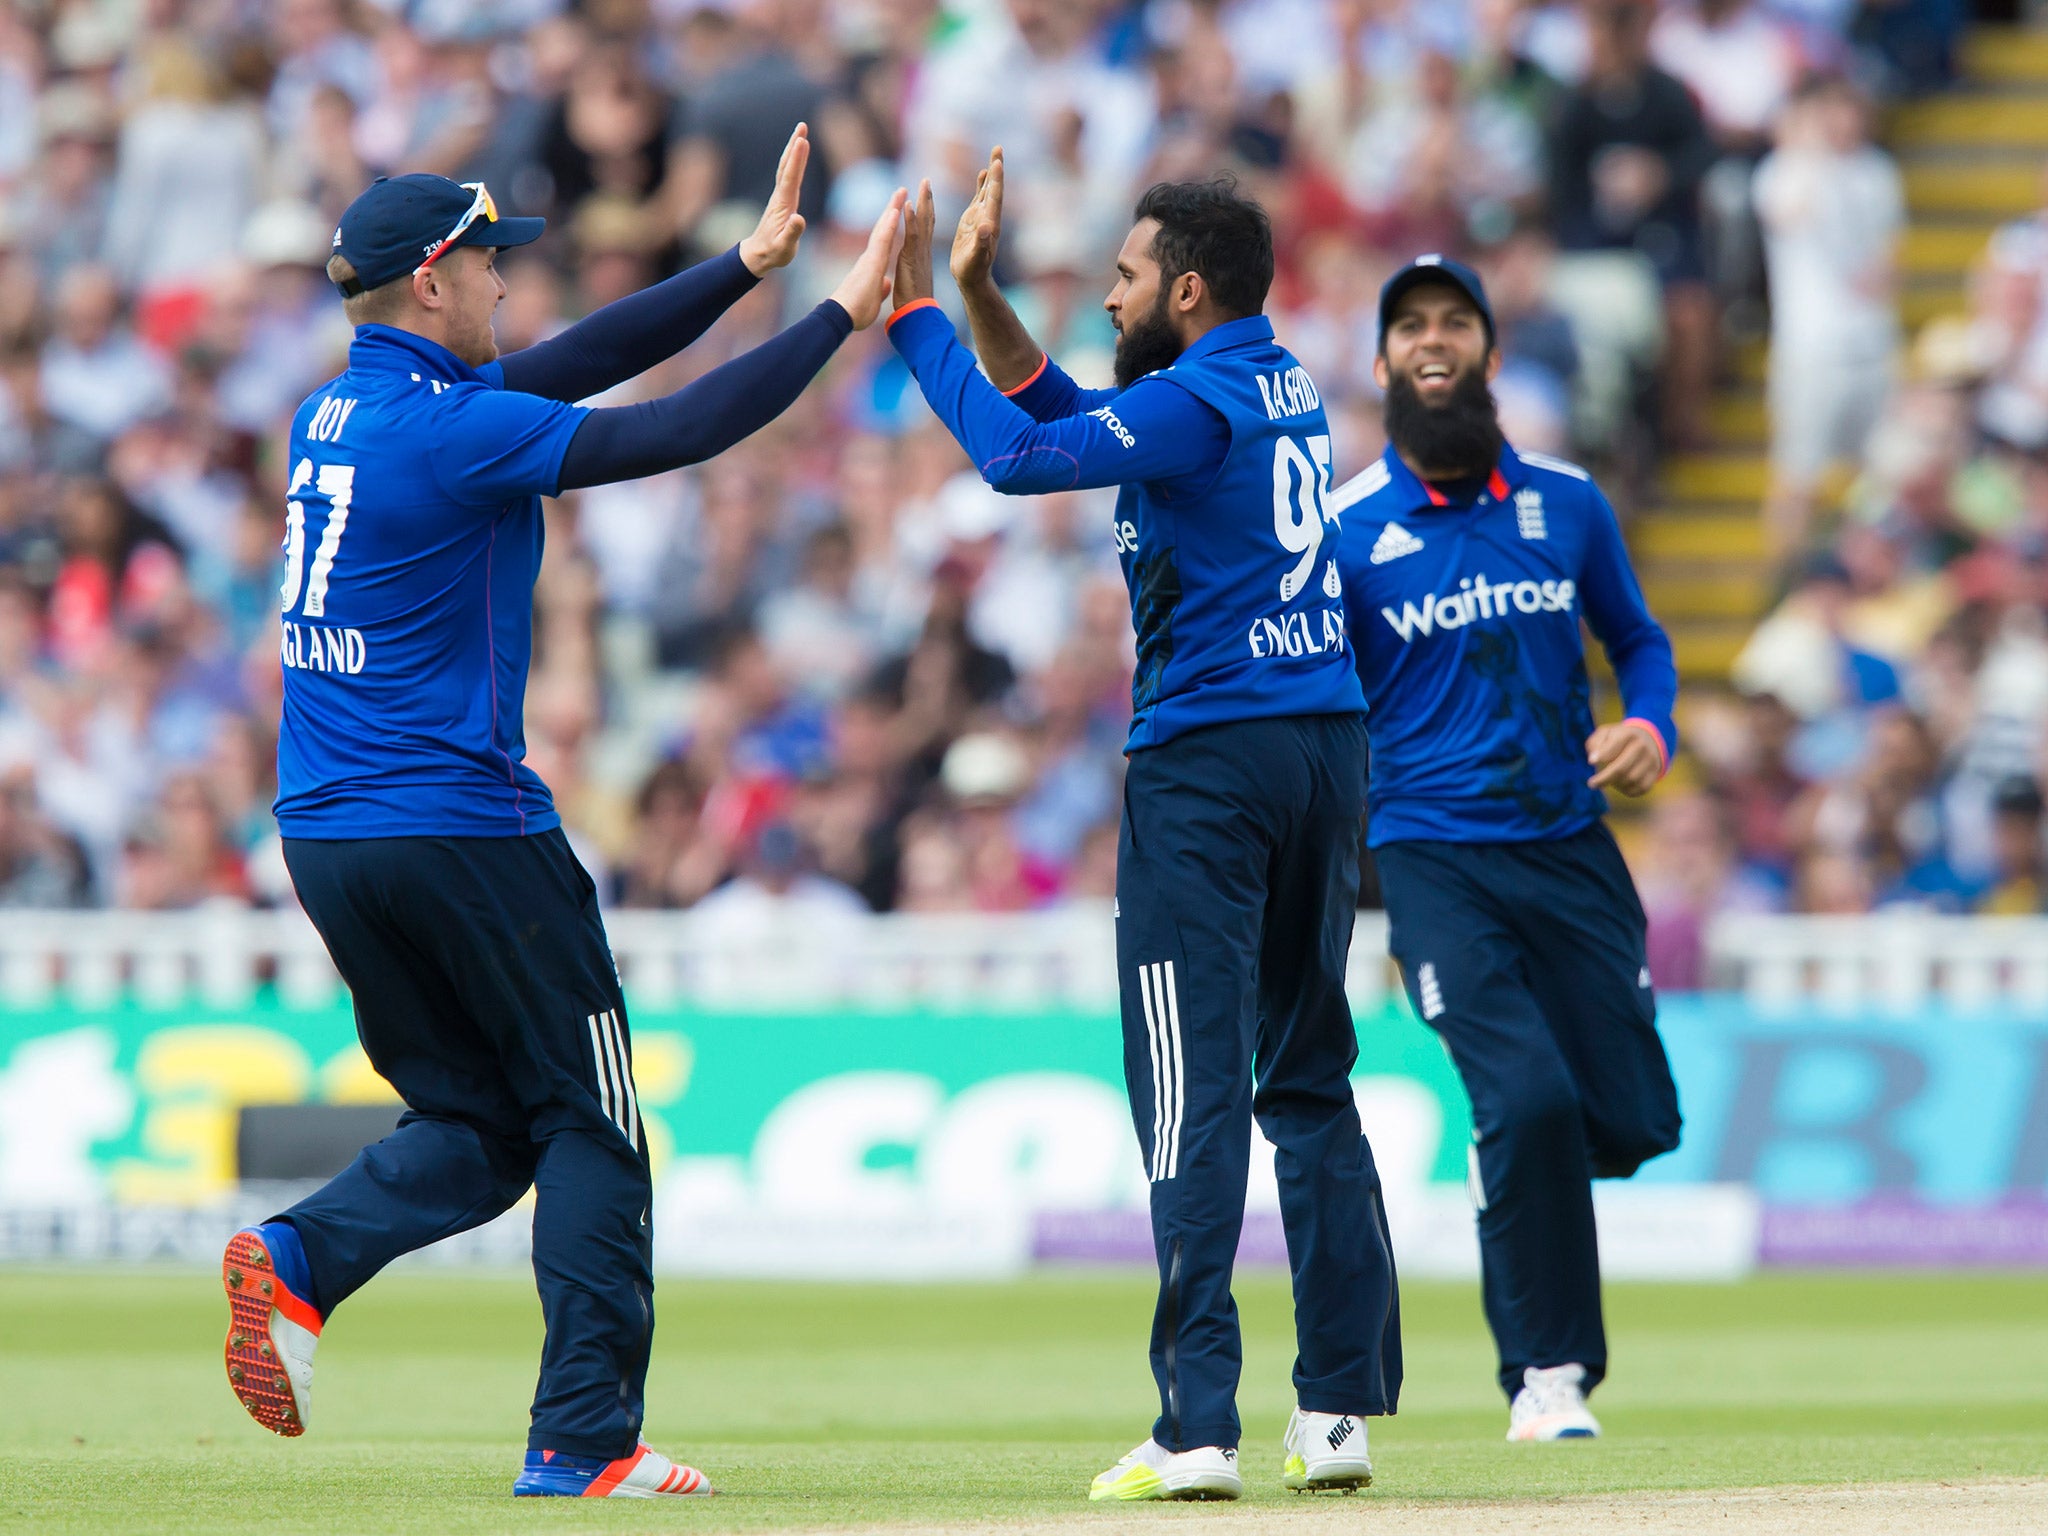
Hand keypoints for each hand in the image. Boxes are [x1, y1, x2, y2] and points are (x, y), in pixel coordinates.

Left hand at [739, 123, 809, 275]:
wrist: (758, 255)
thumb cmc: (773, 253)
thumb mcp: (784, 248)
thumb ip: (792, 233)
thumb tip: (799, 219)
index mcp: (783, 205)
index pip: (790, 178)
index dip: (797, 160)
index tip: (803, 141)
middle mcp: (780, 196)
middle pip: (787, 166)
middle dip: (795, 146)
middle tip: (802, 126)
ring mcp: (780, 196)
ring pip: (786, 168)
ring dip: (793, 149)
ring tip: (801, 133)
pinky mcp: (782, 199)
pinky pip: (788, 175)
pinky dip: (793, 161)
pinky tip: (797, 155)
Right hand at [829, 187, 909, 328]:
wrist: (843, 316)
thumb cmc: (856, 310)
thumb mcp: (874, 297)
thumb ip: (881, 287)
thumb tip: (887, 283)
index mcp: (873, 264)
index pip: (885, 240)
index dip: (891, 225)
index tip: (897, 211)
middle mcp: (870, 256)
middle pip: (883, 228)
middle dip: (892, 209)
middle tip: (901, 191)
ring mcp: (870, 257)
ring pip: (883, 228)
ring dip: (892, 209)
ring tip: (901, 192)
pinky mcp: (871, 262)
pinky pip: (882, 240)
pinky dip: (889, 225)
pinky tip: (895, 211)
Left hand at [892, 178, 936, 309]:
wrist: (916, 316)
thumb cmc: (913, 304)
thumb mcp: (912, 284)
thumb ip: (912, 275)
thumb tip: (910, 273)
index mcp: (920, 256)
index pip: (924, 230)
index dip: (925, 213)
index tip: (925, 197)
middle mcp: (922, 251)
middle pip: (927, 220)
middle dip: (927, 200)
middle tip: (927, 181)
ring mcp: (918, 253)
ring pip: (923, 222)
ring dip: (923, 202)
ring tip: (924, 183)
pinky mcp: (911, 258)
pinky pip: (911, 234)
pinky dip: (911, 219)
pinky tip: (910, 205)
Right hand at [950, 147, 1003, 290]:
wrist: (972, 278)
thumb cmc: (973, 271)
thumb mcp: (976, 258)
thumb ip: (981, 244)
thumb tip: (986, 227)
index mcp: (990, 224)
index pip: (994, 198)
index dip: (996, 180)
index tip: (997, 163)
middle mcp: (988, 217)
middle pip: (994, 188)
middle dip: (996, 168)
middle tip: (998, 148)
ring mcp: (981, 216)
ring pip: (988, 189)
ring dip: (991, 172)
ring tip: (995, 154)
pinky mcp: (973, 219)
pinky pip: (979, 197)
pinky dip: (982, 184)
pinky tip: (983, 173)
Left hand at [1586, 723, 1663, 796]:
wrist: (1646, 740)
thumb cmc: (1617, 739)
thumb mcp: (1604, 734)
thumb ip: (1595, 744)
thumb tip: (1593, 760)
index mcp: (1628, 734)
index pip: (1614, 746)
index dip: (1601, 756)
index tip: (1591, 762)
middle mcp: (1642, 746)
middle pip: (1621, 768)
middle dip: (1604, 779)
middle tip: (1592, 784)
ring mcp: (1651, 760)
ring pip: (1631, 780)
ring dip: (1616, 784)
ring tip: (1608, 781)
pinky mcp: (1655, 773)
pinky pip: (1641, 788)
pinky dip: (1627, 790)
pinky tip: (1619, 785)